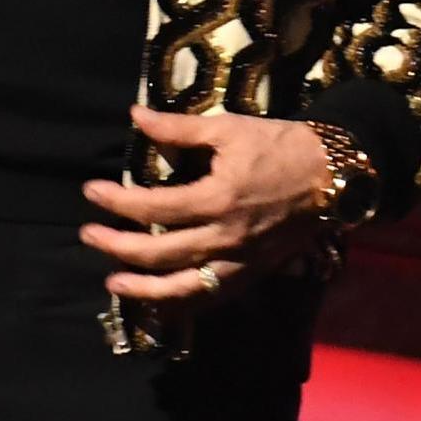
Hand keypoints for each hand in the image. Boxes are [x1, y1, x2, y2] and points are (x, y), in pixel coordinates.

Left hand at [79, 104, 332, 301]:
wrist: (332, 175)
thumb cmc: (279, 145)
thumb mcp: (228, 128)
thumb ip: (178, 127)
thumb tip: (136, 116)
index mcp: (217, 199)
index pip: (153, 207)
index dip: (117, 202)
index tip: (91, 192)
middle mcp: (225, 239)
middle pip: (160, 254)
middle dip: (117, 247)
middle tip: (88, 235)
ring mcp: (240, 263)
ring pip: (184, 290)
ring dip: (144, 291)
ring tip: (114, 283)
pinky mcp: (252, 275)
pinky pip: (211, 297)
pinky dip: (182, 304)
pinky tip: (160, 300)